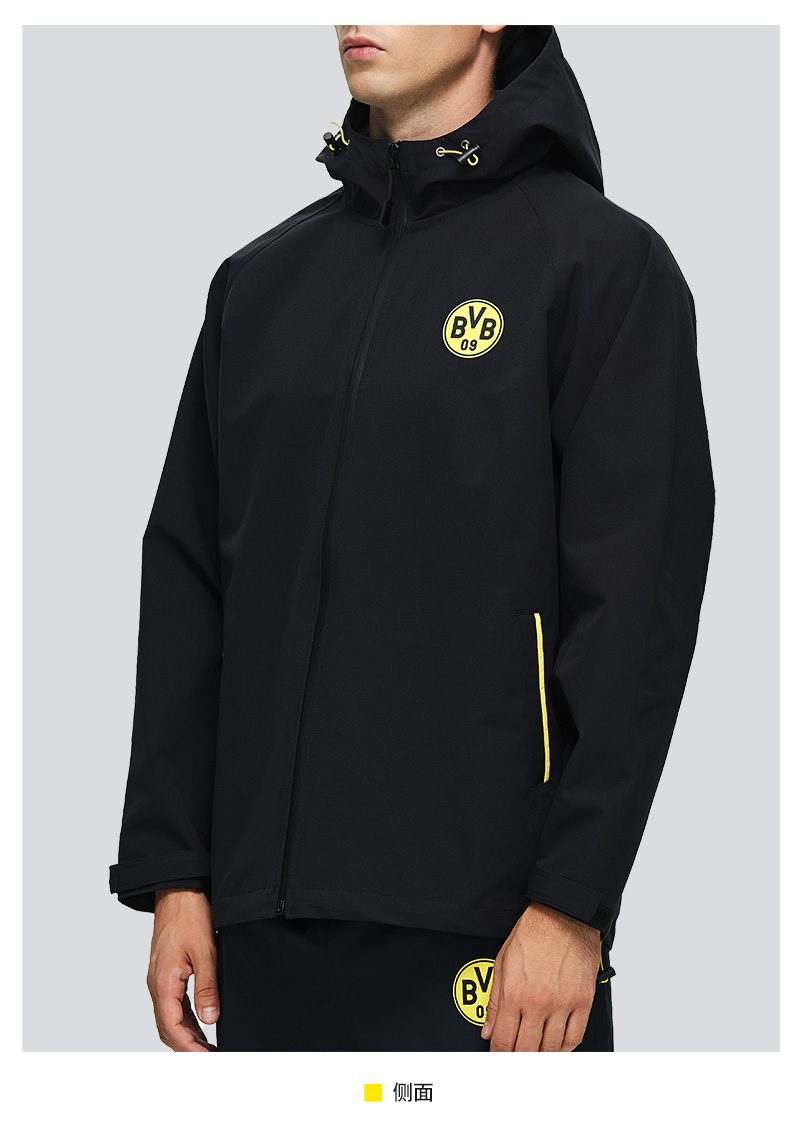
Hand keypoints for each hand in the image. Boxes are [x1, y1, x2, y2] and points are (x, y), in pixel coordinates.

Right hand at [147, 889, 218, 1051]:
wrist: (178, 891)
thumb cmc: (189, 916)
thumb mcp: (205, 951)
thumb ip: (207, 987)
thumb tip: (210, 1020)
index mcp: (163, 982)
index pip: (172, 1027)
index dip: (189, 1048)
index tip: (206, 1058)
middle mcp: (157, 984)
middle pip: (167, 1028)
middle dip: (187, 1047)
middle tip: (211, 1058)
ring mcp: (159, 979)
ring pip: (169, 1018)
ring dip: (186, 1035)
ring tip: (208, 1047)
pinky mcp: (166, 973)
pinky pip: (172, 1004)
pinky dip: (185, 1020)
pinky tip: (200, 1024)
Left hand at [481, 901, 599, 1050]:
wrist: (563, 914)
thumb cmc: (533, 933)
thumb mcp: (502, 963)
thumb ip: (494, 1001)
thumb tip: (487, 1029)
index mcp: (514, 993)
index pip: (503, 1040)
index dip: (498, 1055)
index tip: (498, 1058)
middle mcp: (538, 1002)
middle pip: (526, 1050)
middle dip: (517, 1060)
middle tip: (514, 1060)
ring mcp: (563, 1003)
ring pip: (551, 1049)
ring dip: (541, 1057)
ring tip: (534, 1055)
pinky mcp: (583, 1000)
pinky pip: (575, 1036)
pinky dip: (566, 1048)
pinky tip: (558, 1048)